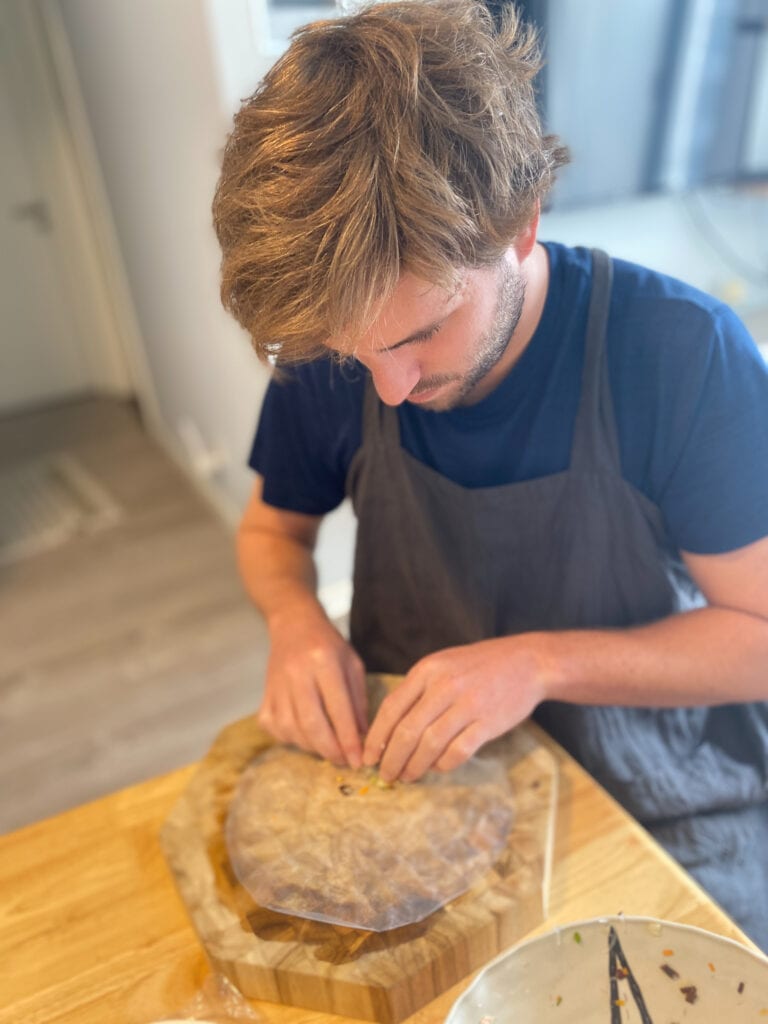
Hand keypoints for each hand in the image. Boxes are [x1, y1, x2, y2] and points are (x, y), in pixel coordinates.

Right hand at [258, 608, 366, 766]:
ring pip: (292, 729)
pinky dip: (291, 739)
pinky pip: (275, 728)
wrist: (293, 624)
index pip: (338, 708)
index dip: (349, 739)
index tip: (359, 760)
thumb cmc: (328, 645)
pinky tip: (305, 736)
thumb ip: (358, 700)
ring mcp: (276, 685)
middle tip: (344, 761)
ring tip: (328, 749)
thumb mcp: (352, 664)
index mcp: (324, 661)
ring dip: (312, 747)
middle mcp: (297, 673)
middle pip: (312, 724)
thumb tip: (363, 738)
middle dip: (330, 750)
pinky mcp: (264, 695)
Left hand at [362, 636, 553, 781]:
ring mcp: (467, 705)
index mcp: (427, 670)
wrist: (527, 662)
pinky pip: (457, 752)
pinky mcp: (487, 723)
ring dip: (414, 767)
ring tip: (407, 776)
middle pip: (407, 731)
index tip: (368, 756)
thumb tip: (389, 730)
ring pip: (429, 745)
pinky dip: (442, 765)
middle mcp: (444, 686)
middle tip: (385, 774)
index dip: (376, 737)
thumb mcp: (442, 665)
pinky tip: (437, 767)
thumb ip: (417, 691)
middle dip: (391, 758)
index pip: (391, 707)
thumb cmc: (479, 666)